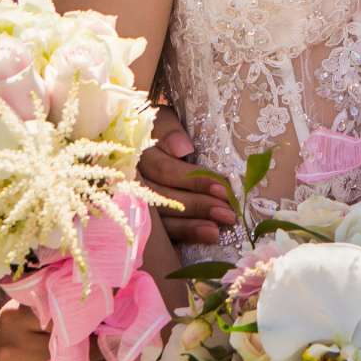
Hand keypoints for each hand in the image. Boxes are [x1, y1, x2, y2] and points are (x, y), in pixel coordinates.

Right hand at [0, 300, 115, 360]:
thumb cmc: (12, 334)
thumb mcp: (23, 312)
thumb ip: (51, 310)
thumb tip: (96, 313)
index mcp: (15, 322)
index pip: (62, 324)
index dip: (88, 328)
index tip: (103, 329)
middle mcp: (14, 354)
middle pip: (70, 355)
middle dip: (98, 355)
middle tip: (110, 351)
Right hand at [138, 107, 237, 247]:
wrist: (148, 138)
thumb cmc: (160, 127)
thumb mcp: (162, 119)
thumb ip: (169, 130)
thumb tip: (182, 149)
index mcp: (137, 154)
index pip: (163, 170)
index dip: (193, 180)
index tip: (222, 188)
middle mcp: (133, 181)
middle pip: (163, 199)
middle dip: (197, 206)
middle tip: (228, 214)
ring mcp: (137, 203)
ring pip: (159, 220)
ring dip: (190, 228)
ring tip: (216, 232)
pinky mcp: (145, 220)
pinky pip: (160, 235)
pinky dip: (180, 239)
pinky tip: (199, 242)